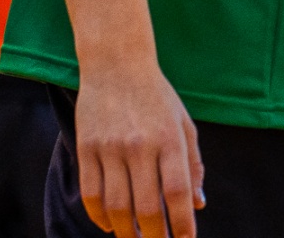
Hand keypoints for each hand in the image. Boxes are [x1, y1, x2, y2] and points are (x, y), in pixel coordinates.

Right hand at [76, 54, 204, 236]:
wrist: (116, 62)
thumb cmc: (157, 97)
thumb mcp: (184, 124)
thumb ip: (193, 165)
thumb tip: (197, 206)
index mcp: (170, 138)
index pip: (177, 192)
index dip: (182, 224)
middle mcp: (140, 144)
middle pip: (146, 207)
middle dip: (153, 237)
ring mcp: (110, 146)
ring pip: (116, 206)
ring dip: (126, 231)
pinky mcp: (87, 147)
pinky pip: (91, 193)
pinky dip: (99, 216)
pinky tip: (110, 224)